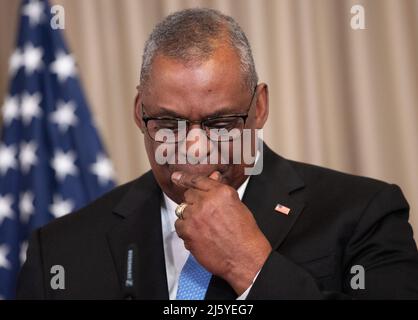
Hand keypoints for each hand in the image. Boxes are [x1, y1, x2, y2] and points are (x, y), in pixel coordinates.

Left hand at [172, 171, 271, 294]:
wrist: (244, 257)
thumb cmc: (245, 235)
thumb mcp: (237, 205)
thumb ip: (221, 191)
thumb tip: (213, 178)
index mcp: (220, 192)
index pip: (197, 180)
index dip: (185, 178)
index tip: (176, 176)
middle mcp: (206, 201)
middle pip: (189, 195)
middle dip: (194, 203)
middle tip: (204, 215)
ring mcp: (195, 216)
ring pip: (182, 210)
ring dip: (190, 217)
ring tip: (204, 228)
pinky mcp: (188, 231)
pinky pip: (179, 226)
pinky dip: (186, 230)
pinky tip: (199, 235)